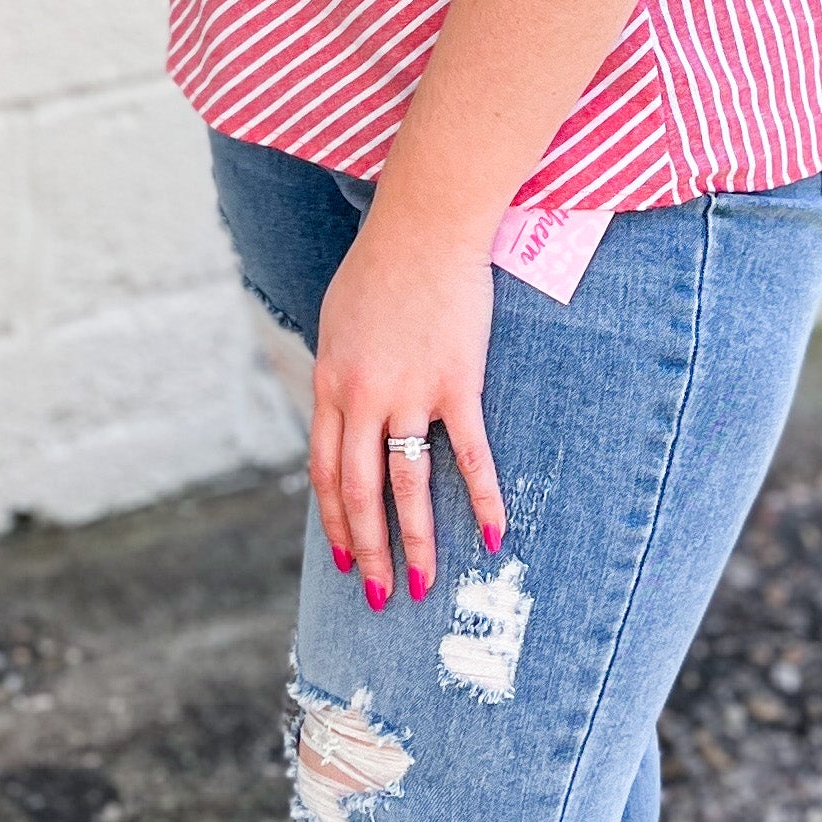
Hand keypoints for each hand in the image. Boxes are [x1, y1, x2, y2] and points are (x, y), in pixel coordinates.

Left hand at [309, 210, 504, 609]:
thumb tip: (344, 409)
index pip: (325, 471)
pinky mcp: (457, 384)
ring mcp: (410, 394)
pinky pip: (470, 454)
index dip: (334, 521)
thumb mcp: (338, 321)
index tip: (346, 559)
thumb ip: (341, 371)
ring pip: (407, 486)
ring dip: (414, 541)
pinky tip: (496, 534)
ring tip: (421, 584)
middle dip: (369, 551)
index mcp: (331, 384)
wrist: (424, 226)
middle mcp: (363, 398)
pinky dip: (483, 498)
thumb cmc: (381, 266)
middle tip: (380, 595)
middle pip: (359, 493)